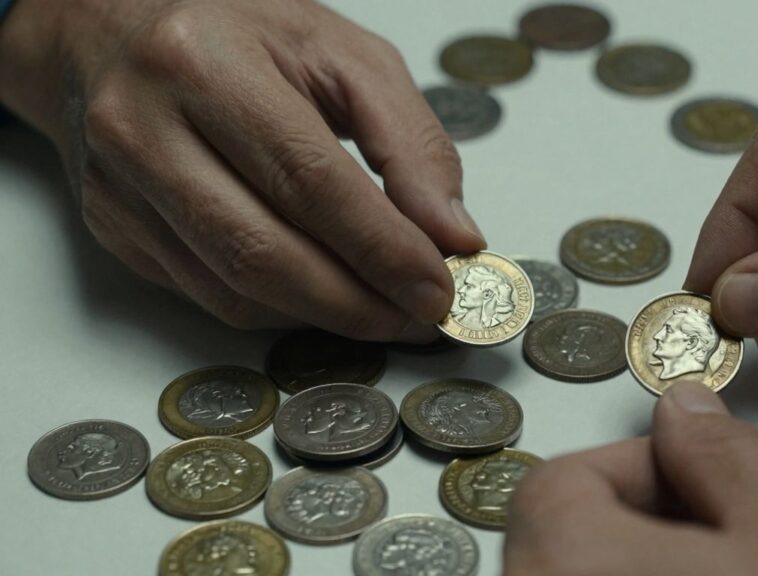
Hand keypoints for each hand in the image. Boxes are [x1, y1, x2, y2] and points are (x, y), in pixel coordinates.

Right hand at [0, 0, 485, 339]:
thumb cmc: (236, 33)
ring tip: (385, 314)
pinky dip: (280, 311)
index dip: (382, 249)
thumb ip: (410, 141)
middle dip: (358, 305)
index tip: (438, 290)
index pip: (310, 181)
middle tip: (419, 320)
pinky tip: (324, 296)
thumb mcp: (342, 55)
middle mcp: (145, 128)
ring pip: (235, 290)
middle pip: (266, 252)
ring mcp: (120, 187)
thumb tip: (452, 234)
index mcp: (207, 65)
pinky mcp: (115, 229)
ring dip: (324, 319)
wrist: (111, 29)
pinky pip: (208, 296)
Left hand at [504, 383, 757, 575]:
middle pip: (570, 539)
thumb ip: (728, 455)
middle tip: (730, 537)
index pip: (559, 483)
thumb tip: (688, 410)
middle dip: (657, 522)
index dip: (641, 466)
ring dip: (664, 562)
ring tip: (746, 571)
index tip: (698, 476)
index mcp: (565, 568)